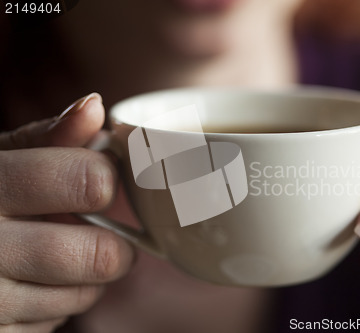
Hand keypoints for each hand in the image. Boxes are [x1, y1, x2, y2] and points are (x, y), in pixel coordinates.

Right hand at [0, 94, 134, 332]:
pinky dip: (61, 304)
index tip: (97, 181)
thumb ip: (46, 138)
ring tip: (59, 258)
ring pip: (85, 295)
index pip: (88, 182)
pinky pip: (58, 324)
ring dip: (88, 277)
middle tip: (100, 235)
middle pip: (99, 254)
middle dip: (112, 244)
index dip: (104, 179)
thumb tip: (96, 107)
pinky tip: (34, 286)